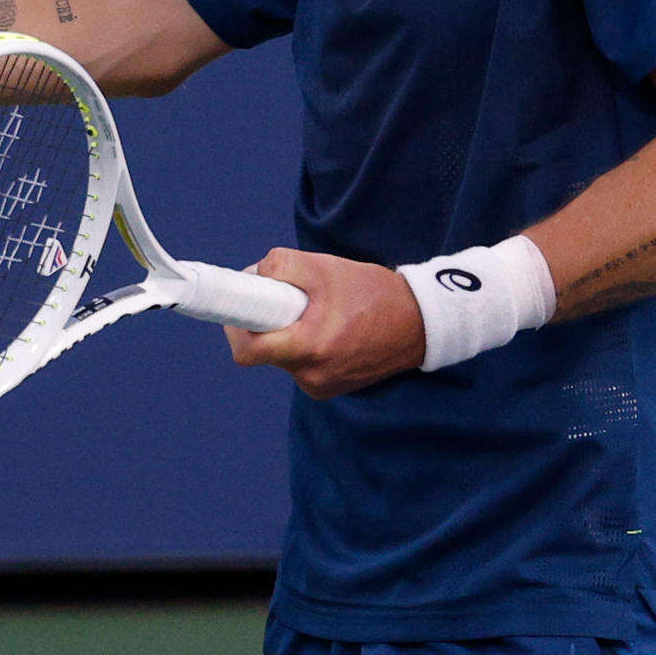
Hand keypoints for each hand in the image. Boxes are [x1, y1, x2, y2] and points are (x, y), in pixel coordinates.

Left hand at [224, 248, 426, 397]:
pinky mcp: (330, 388)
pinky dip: (305, 344)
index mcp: (309, 348)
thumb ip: (280, 266)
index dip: (235, 325)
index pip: (248, 351)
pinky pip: (301, 364)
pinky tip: (331, 328)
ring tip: (320, 312)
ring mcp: (321, 386)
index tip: (237, 306)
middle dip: (267, 322)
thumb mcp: (324, 267)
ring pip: (283, 356)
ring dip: (289, 332)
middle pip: (264, 350)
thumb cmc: (373, 293)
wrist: (420, 323)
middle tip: (286, 297)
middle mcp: (312, 376)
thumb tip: (252, 277)